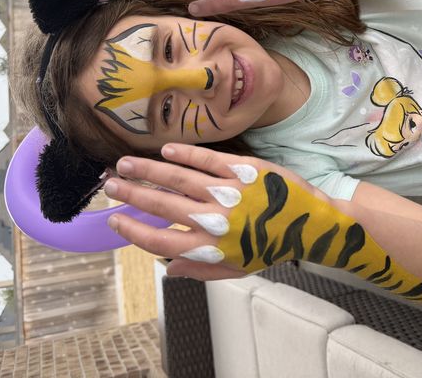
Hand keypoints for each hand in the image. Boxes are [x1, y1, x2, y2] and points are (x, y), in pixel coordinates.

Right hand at [104, 144, 333, 279]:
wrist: (311, 223)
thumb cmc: (271, 246)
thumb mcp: (237, 268)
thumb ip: (201, 270)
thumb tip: (168, 269)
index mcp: (211, 247)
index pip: (160, 241)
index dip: (134, 231)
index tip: (115, 219)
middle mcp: (216, 220)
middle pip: (162, 206)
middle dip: (132, 194)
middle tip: (110, 185)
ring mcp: (229, 192)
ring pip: (179, 179)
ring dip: (148, 170)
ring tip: (125, 164)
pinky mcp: (244, 170)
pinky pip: (207, 160)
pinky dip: (184, 155)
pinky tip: (164, 151)